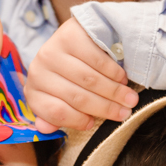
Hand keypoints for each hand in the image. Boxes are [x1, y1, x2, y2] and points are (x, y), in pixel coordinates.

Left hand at [24, 18, 138, 132]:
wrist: (77, 35)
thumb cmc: (70, 72)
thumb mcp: (60, 94)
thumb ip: (56, 113)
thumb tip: (44, 129)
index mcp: (34, 91)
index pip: (56, 113)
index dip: (78, 121)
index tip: (94, 124)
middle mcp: (38, 71)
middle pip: (78, 97)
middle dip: (106, 108)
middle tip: (126, 112)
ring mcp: (52, 51)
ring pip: (90, 80)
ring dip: (115, 92)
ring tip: (130, 98)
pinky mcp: (69, 37)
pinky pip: (97, 60)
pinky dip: (114, 72)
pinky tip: (122, 78)